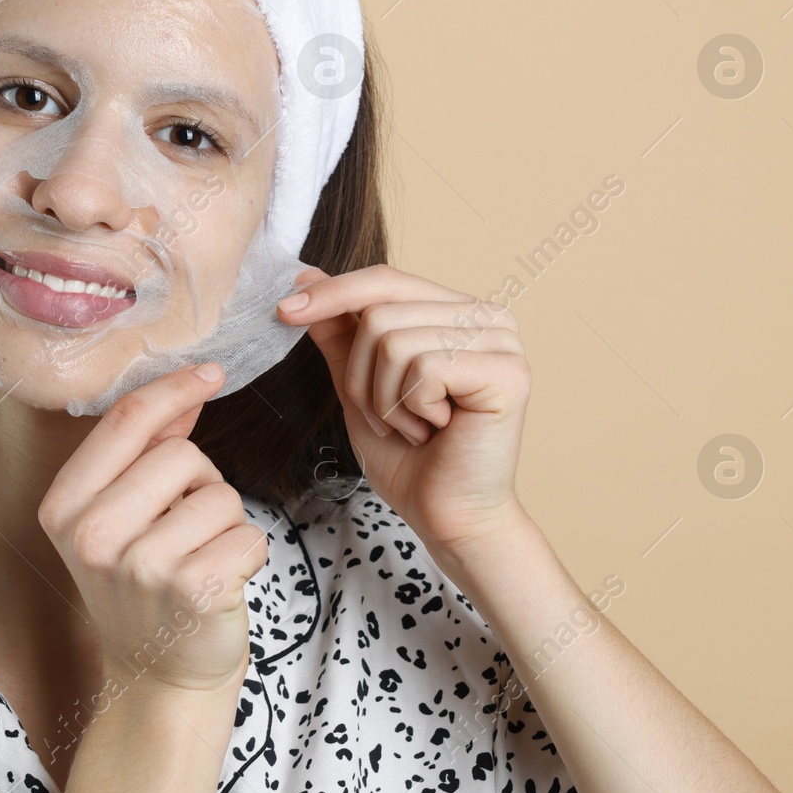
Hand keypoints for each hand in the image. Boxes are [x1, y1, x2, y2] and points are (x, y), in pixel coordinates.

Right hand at [37, 363, 269, 696]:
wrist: (158, 675)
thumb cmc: (144, 585)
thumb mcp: (122, 515)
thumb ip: (147, 450)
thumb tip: (188, 389)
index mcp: (64, 507)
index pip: (124, 421)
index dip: (173, 389)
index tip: (210, 374)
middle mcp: (93, 536)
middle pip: (181, 454)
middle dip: (200, 480)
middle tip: (183, 528)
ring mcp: (141, 566)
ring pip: (221, 494)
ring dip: (225, 521)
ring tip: (199, 558)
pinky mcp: (194, 591)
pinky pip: (249, 534)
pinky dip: (248, 554)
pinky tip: (220, 583)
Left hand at [277, 264, 531, 556]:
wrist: (447, 517)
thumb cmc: (408, 457)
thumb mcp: (359, 386)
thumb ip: (340, 333)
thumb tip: (307, 275)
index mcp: (456, 311)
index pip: (385, 280)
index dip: (333, 293)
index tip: (283, 310)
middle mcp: (486, 316)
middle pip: (381, 313)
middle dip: (362, 377)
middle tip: (390, 419)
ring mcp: (502, 341)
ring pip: (394, 341)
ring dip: (386, 399)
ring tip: (415, 426)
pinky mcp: (508, 372)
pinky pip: (424, 368)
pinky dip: (412, 409)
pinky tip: (438, 430)